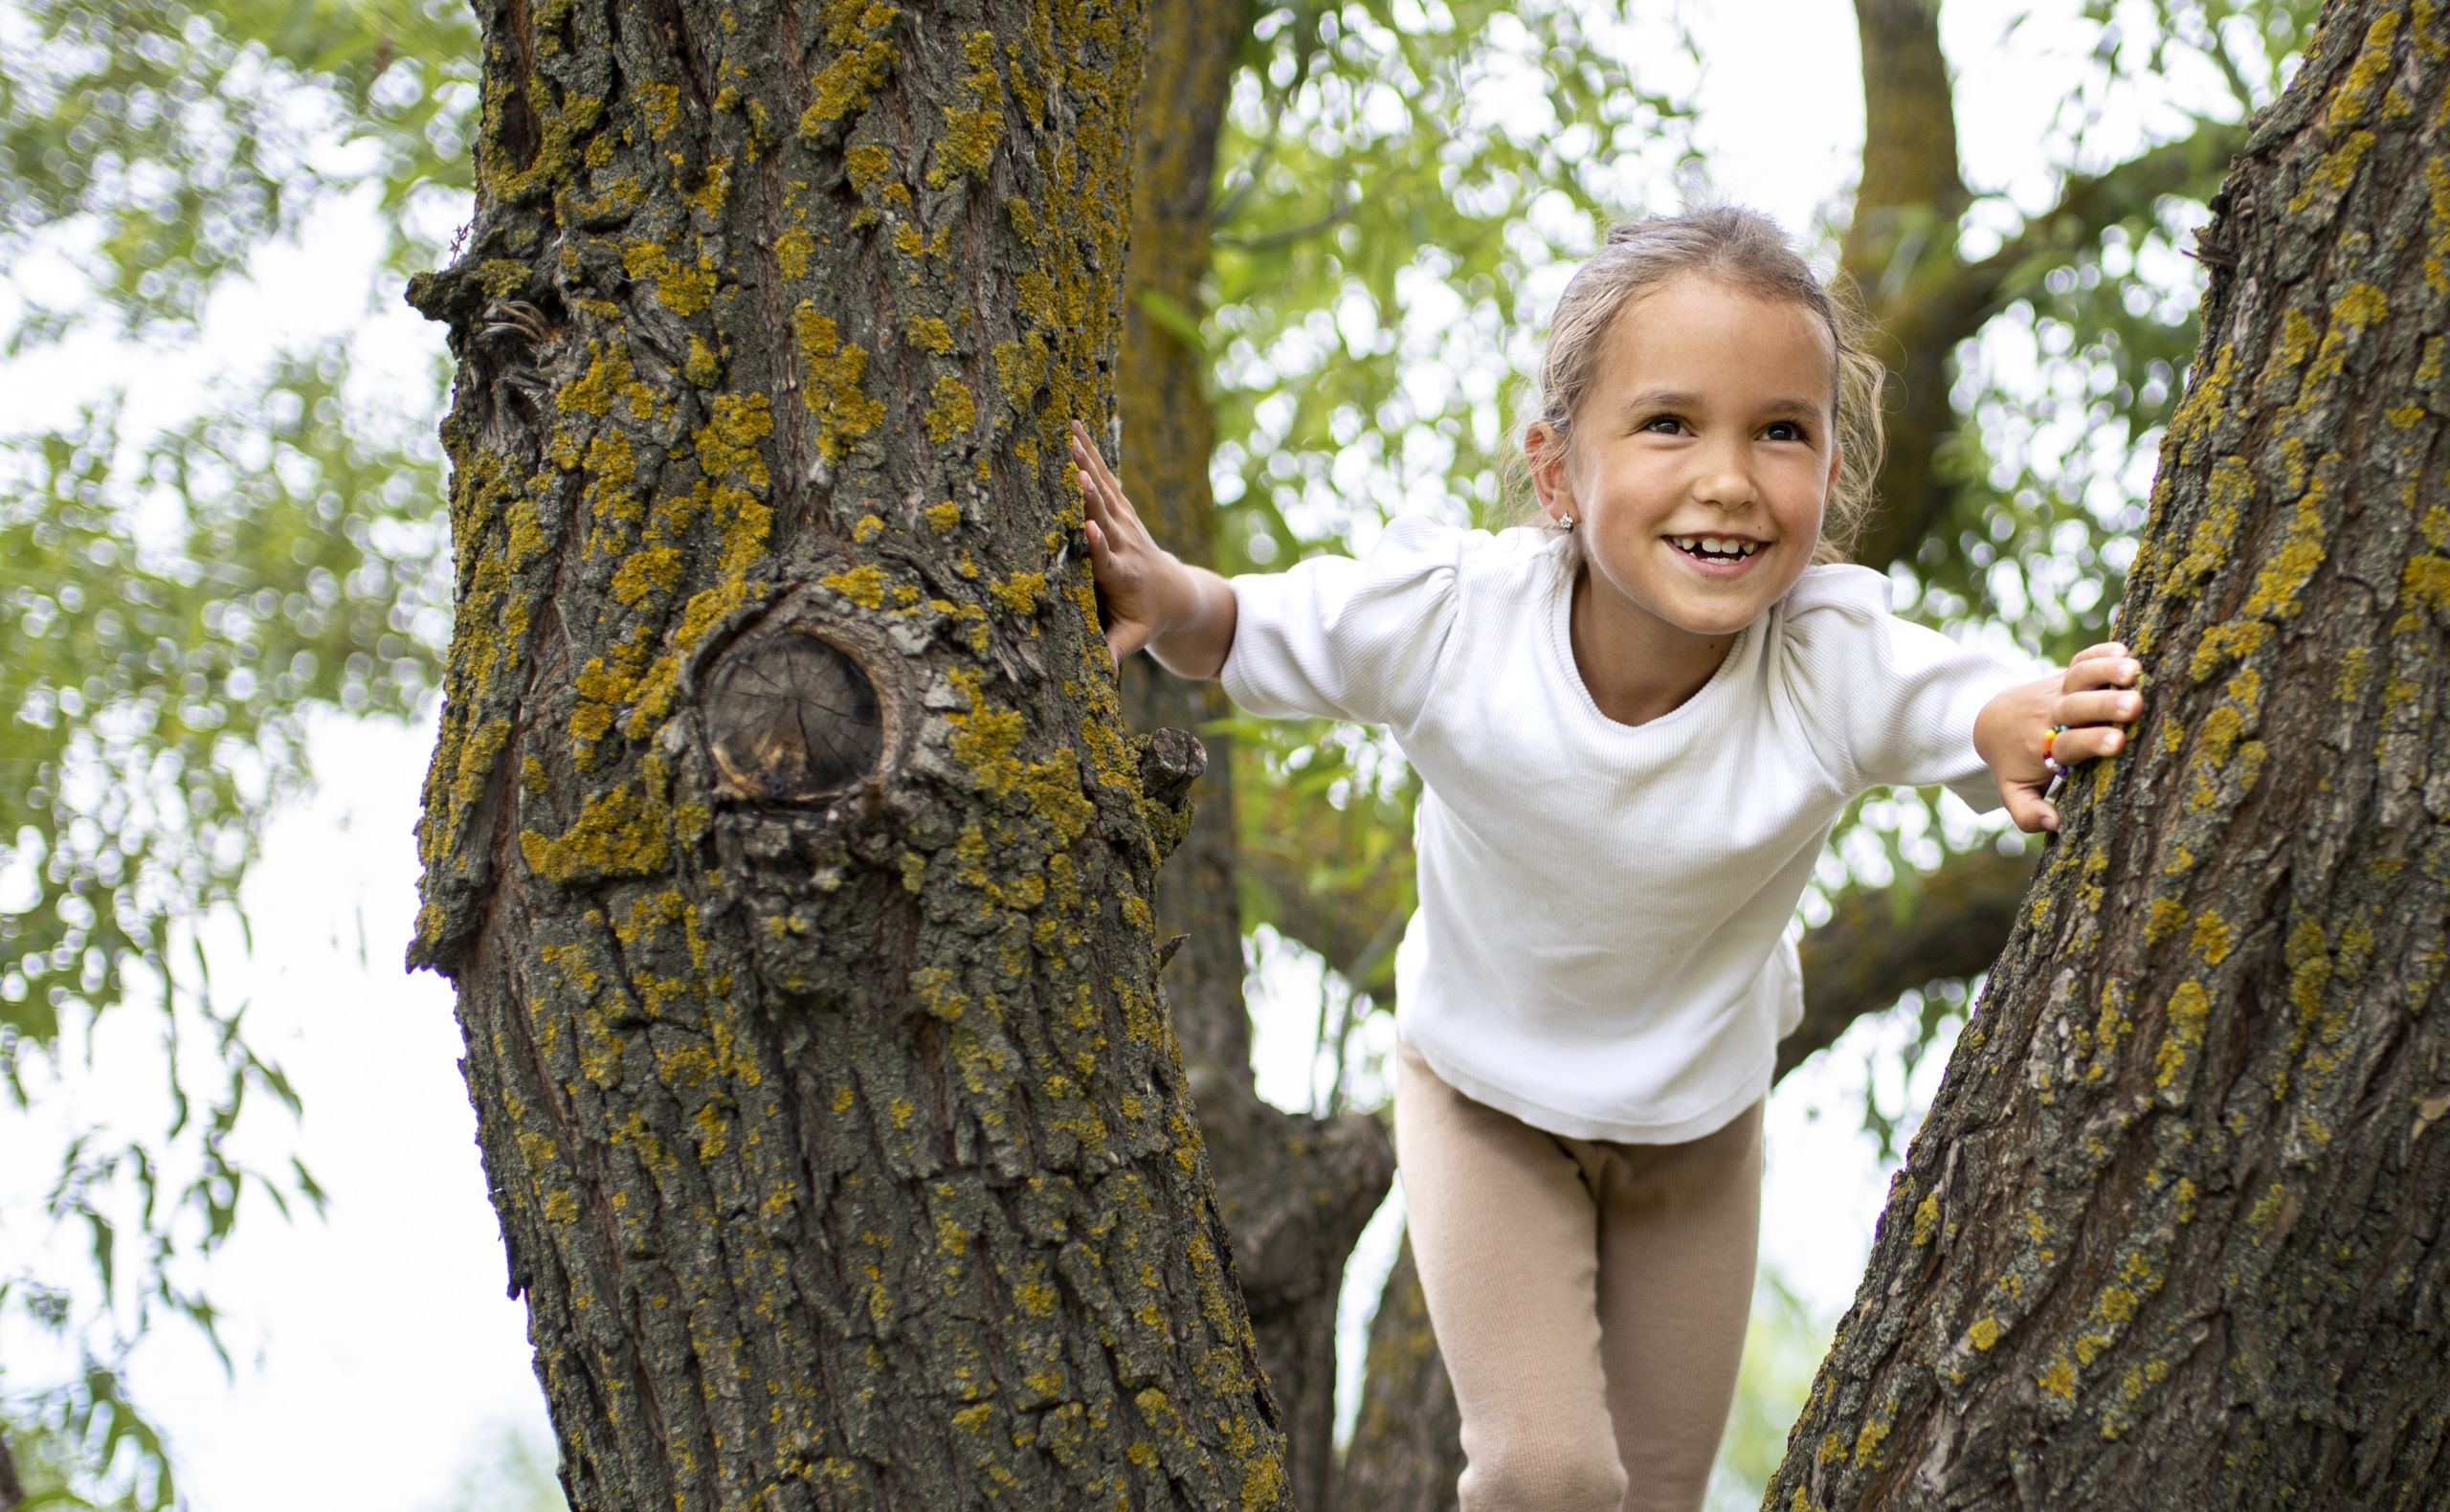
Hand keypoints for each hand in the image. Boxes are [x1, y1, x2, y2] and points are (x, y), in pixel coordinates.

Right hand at [1071, 420, 1187, 663]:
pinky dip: (1090, 453)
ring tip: (1065, 433)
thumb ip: (1115, 651)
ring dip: (1085, 460)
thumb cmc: (1148, 620)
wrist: (1180, 594)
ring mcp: (1126, 523)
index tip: (1088, 528)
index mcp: (1123, 576)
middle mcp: (1125, 544)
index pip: (1108, 559)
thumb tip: (1097, 674)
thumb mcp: (1134, 639)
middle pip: (1104, 515)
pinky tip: (1072, 427)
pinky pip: (1106, 478)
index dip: (1098, 545)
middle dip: (1088, 491)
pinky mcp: (1124, 510)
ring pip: (1104, 489)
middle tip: (1071, 464)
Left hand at [1976, 641, 2143, 833]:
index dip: (2091, 742)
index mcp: (2045, 747)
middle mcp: (2053, 716)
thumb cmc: (2015, 762)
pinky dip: (2100, 651)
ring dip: (2106, 671)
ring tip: (2134, 671)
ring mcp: (2059, 691)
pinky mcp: (2066, 674)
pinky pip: (2080, 659)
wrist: (1993, 721)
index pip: (2068, 744)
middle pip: (2077, 707)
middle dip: (2105, 705)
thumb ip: (2028, 813)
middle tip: (2135, 706)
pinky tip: (2125, 648)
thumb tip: (2054, 824)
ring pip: (2079, 676)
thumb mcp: (2014, 791)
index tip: (2117, 744)